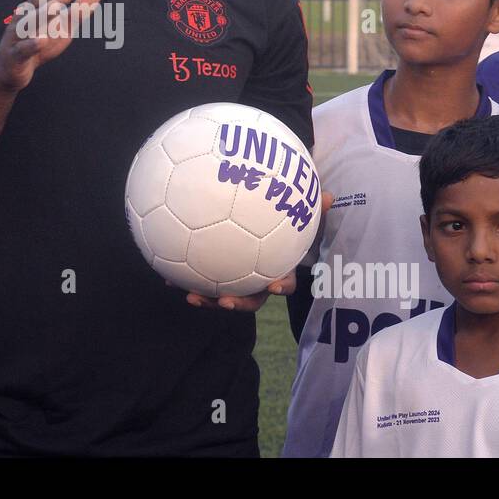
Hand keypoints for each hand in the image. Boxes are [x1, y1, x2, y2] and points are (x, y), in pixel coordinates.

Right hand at [0, 0, 103, 92]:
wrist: (9, 71)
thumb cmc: (38, 44)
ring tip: (57, 8)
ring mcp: (16, 38)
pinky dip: (31, 44)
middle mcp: (22, 20)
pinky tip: (42, 40)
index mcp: (32, 12)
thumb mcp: (62, 27)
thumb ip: (79, 10)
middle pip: (34, 5)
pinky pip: (22, 49)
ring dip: (41, 15)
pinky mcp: (14, 56)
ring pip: (27, 24)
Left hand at [181, 190, 333, 311]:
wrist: (266, 232)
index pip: (284, 282)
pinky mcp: (217, 278)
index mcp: (278, 270)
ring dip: (206, 299)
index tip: (273, 287)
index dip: (280, 286)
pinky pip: (202, 281)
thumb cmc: (286, 228)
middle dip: (237, 303)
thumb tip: (330, 195)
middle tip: (223, 300)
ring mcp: (238, 282)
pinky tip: (167, 277)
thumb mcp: (300, 218)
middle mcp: (258, 281)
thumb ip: (312, 209)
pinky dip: (185, 280)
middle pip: (251, 299)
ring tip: (189, 295)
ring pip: (223, 296)